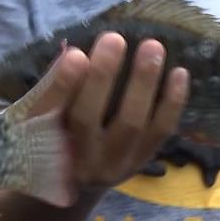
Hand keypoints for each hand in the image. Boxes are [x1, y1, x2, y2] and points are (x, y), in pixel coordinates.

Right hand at [56, 32, 189, 189]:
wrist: (73, 182)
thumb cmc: (52, 136)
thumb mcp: (40, 116)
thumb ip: (54, 87)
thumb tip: (75, 53)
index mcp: (42, 145)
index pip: (48, 111)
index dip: (63, 83)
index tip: (76, 53)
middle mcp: (76, 161)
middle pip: (87, 118)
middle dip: (102, 76)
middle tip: (114, 38)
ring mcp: (112, 165)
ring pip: (130, 124)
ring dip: (143, 82)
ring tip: (152, 47)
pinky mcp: (139, 162)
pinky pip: (160, 132)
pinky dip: (172, 102)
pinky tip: (179, 72)